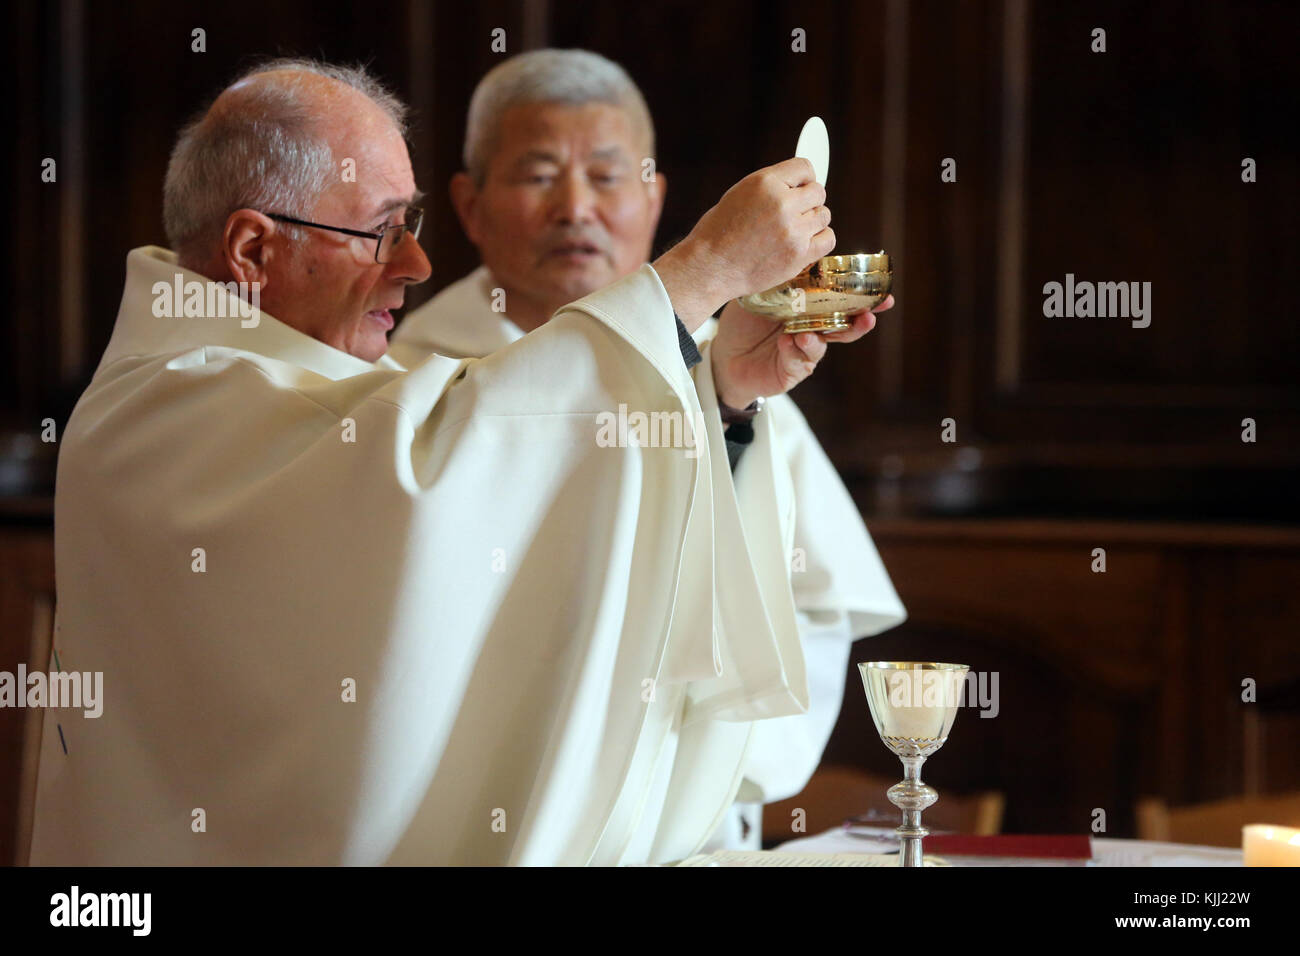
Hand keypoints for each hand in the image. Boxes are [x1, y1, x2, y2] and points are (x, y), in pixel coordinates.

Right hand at [653, 158, 833, 329]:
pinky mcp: (799, 255)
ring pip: (824, 215)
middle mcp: (782, 203)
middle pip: (818, 192)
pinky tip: (802, 243)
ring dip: (812, 222)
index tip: (797, 189)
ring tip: (792, 231)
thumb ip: (771, 186)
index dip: (803, 179)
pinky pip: (828, 239)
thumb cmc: (718, 232)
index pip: (805, 167)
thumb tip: (799, 183)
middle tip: (791, 214)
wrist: (709, 268)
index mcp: (765, 183)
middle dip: (807, 201)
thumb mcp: (740, 194)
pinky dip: (819, 240)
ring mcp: (793, 231)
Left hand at [710, 294, 894, 408]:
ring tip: (814, 331)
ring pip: (825, 344)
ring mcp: (805, 351)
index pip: (842, 300)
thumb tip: (801, 252)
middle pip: (844, 325)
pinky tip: (790, 341)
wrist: (724, 353)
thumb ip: (784, 279)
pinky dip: (796, 350)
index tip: (883, 291)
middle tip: (869, 316)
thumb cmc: (745, 320)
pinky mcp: (792, 370)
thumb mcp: (762, 293)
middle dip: (860, 321)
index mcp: (812, 307)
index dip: (864, 297)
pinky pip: (799, 359)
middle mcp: (814, 328)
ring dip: (824, 337)